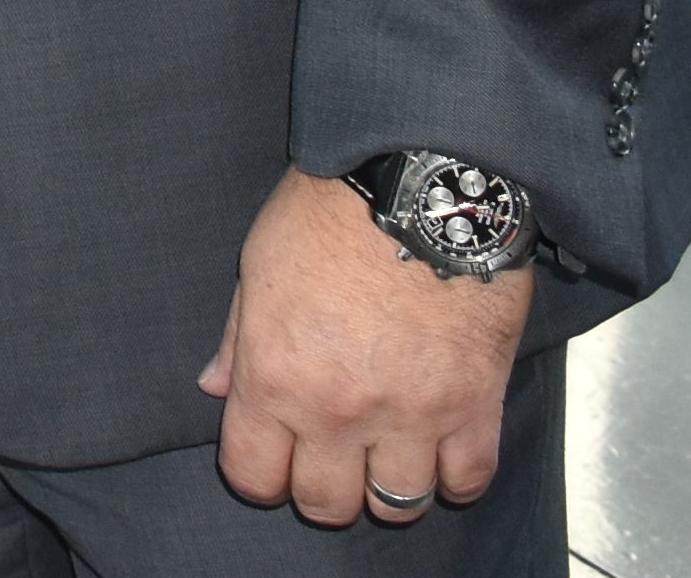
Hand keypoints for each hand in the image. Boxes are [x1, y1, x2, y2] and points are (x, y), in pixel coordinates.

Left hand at [198, 169, 528, 526]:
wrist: (421, 185)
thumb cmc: (332, 213)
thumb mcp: (258, 265)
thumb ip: (238, 338)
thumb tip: (216, 387)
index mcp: (275, 377)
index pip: (254, 476)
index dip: (259, 476)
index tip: (271, 459)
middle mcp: (338, 412)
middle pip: (327, 505)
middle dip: (323, 489)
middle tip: (331, 458)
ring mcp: (410, 416)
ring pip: (398, 504)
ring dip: (389, 488)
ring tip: (387, 455)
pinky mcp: (474, 406)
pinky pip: (468, 479)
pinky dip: (456, 476)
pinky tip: (443, 450)